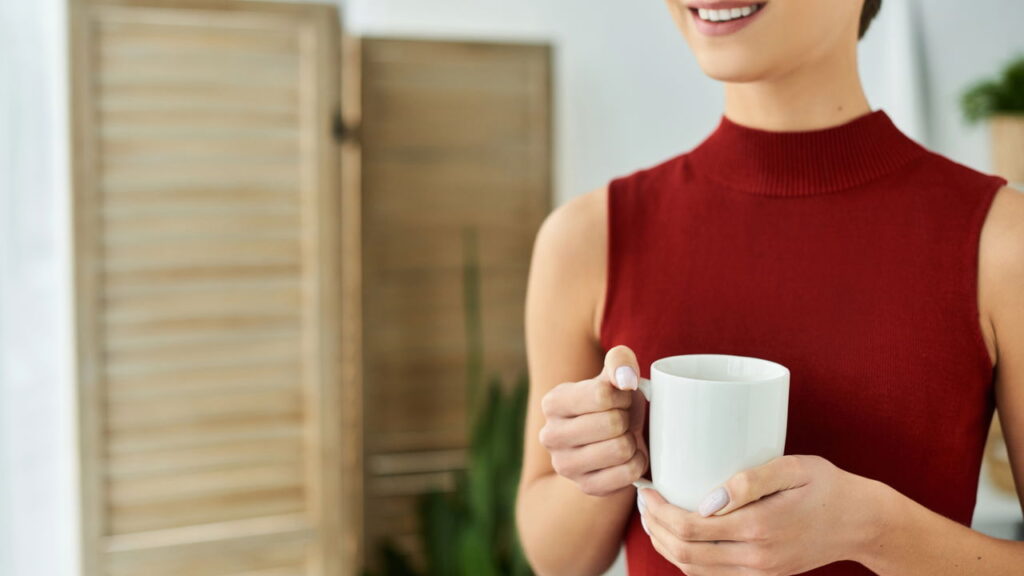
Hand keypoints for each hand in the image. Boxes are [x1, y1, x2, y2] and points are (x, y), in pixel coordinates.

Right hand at [539, 345, 648, 495]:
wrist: (612, 438)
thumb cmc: (614, 402)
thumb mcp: (615, 374)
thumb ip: (620, 361)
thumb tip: (625, 380)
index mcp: (552, 403)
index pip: (601, 396)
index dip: (622, 395)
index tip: (620, 398)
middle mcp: (550, 436)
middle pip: (612, 423)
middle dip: (627, 418)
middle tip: (623, 419)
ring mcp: (565, 466)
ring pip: (621, 449)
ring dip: (632, 440)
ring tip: (624, 436)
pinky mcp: (587, 487)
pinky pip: (629, 473)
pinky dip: (638, 462)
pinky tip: (628, 456)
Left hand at [637, 455, 878, 575]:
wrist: (863, 523)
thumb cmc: (827, 486)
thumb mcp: (792, 468)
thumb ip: (750, 480)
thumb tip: (707, 499)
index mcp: (758, 528)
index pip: (689, 529)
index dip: (659, 512)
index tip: (647, 490)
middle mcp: (756, 558)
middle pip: (685, 553)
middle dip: (654, 529)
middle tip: (644, 502)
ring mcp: (760, 572)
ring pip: (695, 570)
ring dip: (666, 546)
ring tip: (653, 519)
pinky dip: (688, 561)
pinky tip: (678, 538)